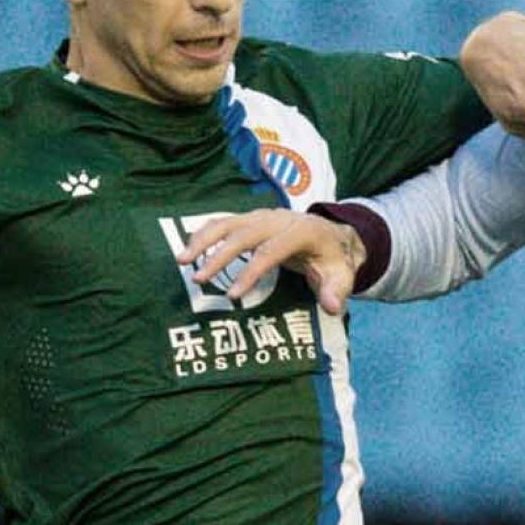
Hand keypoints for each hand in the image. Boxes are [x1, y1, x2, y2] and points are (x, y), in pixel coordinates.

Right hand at [175, 209, 363, 314]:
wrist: (333, 235)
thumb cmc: (334, 259)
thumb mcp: (342, 275)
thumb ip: (336, 291)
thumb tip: (332, 307)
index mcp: (302, 232)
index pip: (272, 250)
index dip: (252, 272)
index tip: (233, 295)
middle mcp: (279, 219)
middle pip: (245, 233)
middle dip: (220, 255)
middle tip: (198, 279)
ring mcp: (263, 217)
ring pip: (229, 222)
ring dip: (204, 240)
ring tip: (181, 261)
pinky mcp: (251, 219)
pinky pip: (224, 222)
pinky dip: (204, 233)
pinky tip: (187, 249)